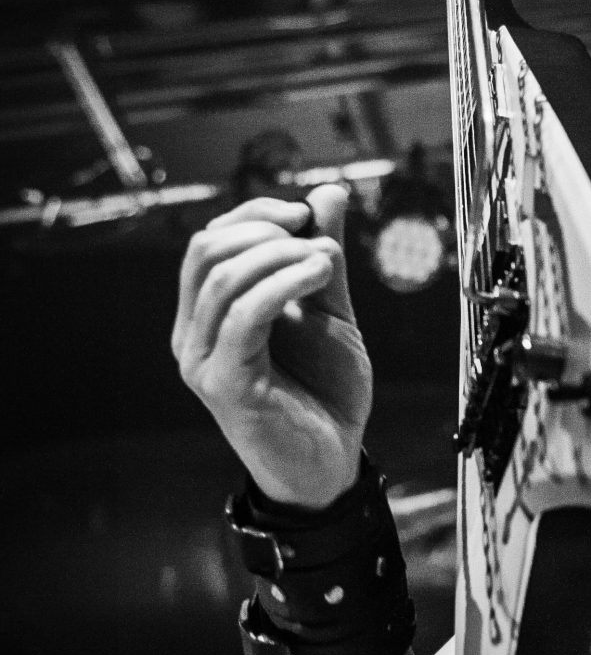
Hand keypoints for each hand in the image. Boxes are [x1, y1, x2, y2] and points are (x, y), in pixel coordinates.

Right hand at [172, 184, 372, 509]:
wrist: (333, 462)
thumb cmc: (326, 391)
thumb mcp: (328, 310)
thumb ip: (321, 255)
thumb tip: (328, 192)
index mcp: (208, 314)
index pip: (211, 240)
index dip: (257, 215)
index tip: (308, 216)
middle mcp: (193, 335)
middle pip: (207, 249)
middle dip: (265, 230)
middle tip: (316, 239)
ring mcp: (202, 361)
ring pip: (222, 278)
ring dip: (281, 256)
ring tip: (327, 263)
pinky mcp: (224, 385)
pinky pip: (243, 317)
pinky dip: (283, 284)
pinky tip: (320, 276)